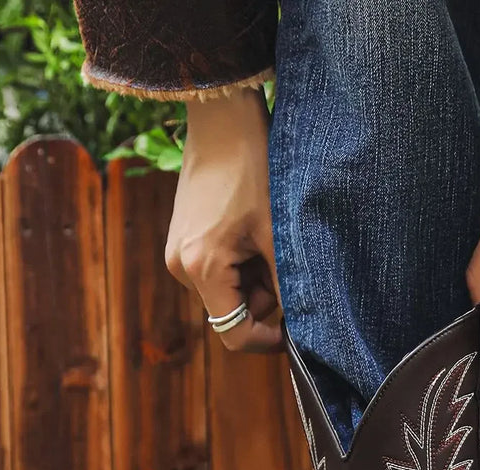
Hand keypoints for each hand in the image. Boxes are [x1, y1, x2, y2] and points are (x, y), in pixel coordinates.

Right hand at [165, 88, 282, 351]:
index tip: (294, 331)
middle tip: (282, 260)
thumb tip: (302, 330)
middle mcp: (180, 267)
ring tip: (267, 239)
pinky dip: (243, 264)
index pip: (233, 334)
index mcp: (201, 269)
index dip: (266, 340)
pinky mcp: (183, 241)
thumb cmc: (253, 171)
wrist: (223, 120)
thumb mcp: (279, 237)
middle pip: (232, 312)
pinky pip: (219, 271)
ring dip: (255, 280)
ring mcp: (178, 253)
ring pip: (228, 292)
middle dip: (263, 299)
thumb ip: (287, 289)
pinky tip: (252, 232)